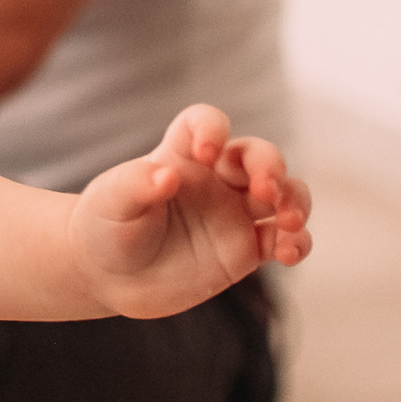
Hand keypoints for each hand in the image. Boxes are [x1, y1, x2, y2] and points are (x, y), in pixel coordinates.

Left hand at [74, 106, 311, 317]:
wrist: (109, 278)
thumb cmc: (104, 229)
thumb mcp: (110, 203)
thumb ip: (135, 185)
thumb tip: (166, 175)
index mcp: (182, 154)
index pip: (207, 123)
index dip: (212, 129)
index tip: (206, 152)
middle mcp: (216, 178)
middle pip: (258, 155)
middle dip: (271, 166)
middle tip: (266, 189)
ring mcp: (235, 212)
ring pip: (284, 194)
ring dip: (295, 200)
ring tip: (288, 221)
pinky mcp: (246, 250)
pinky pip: (283, 239)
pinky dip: (296, 242)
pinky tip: (289, 252)